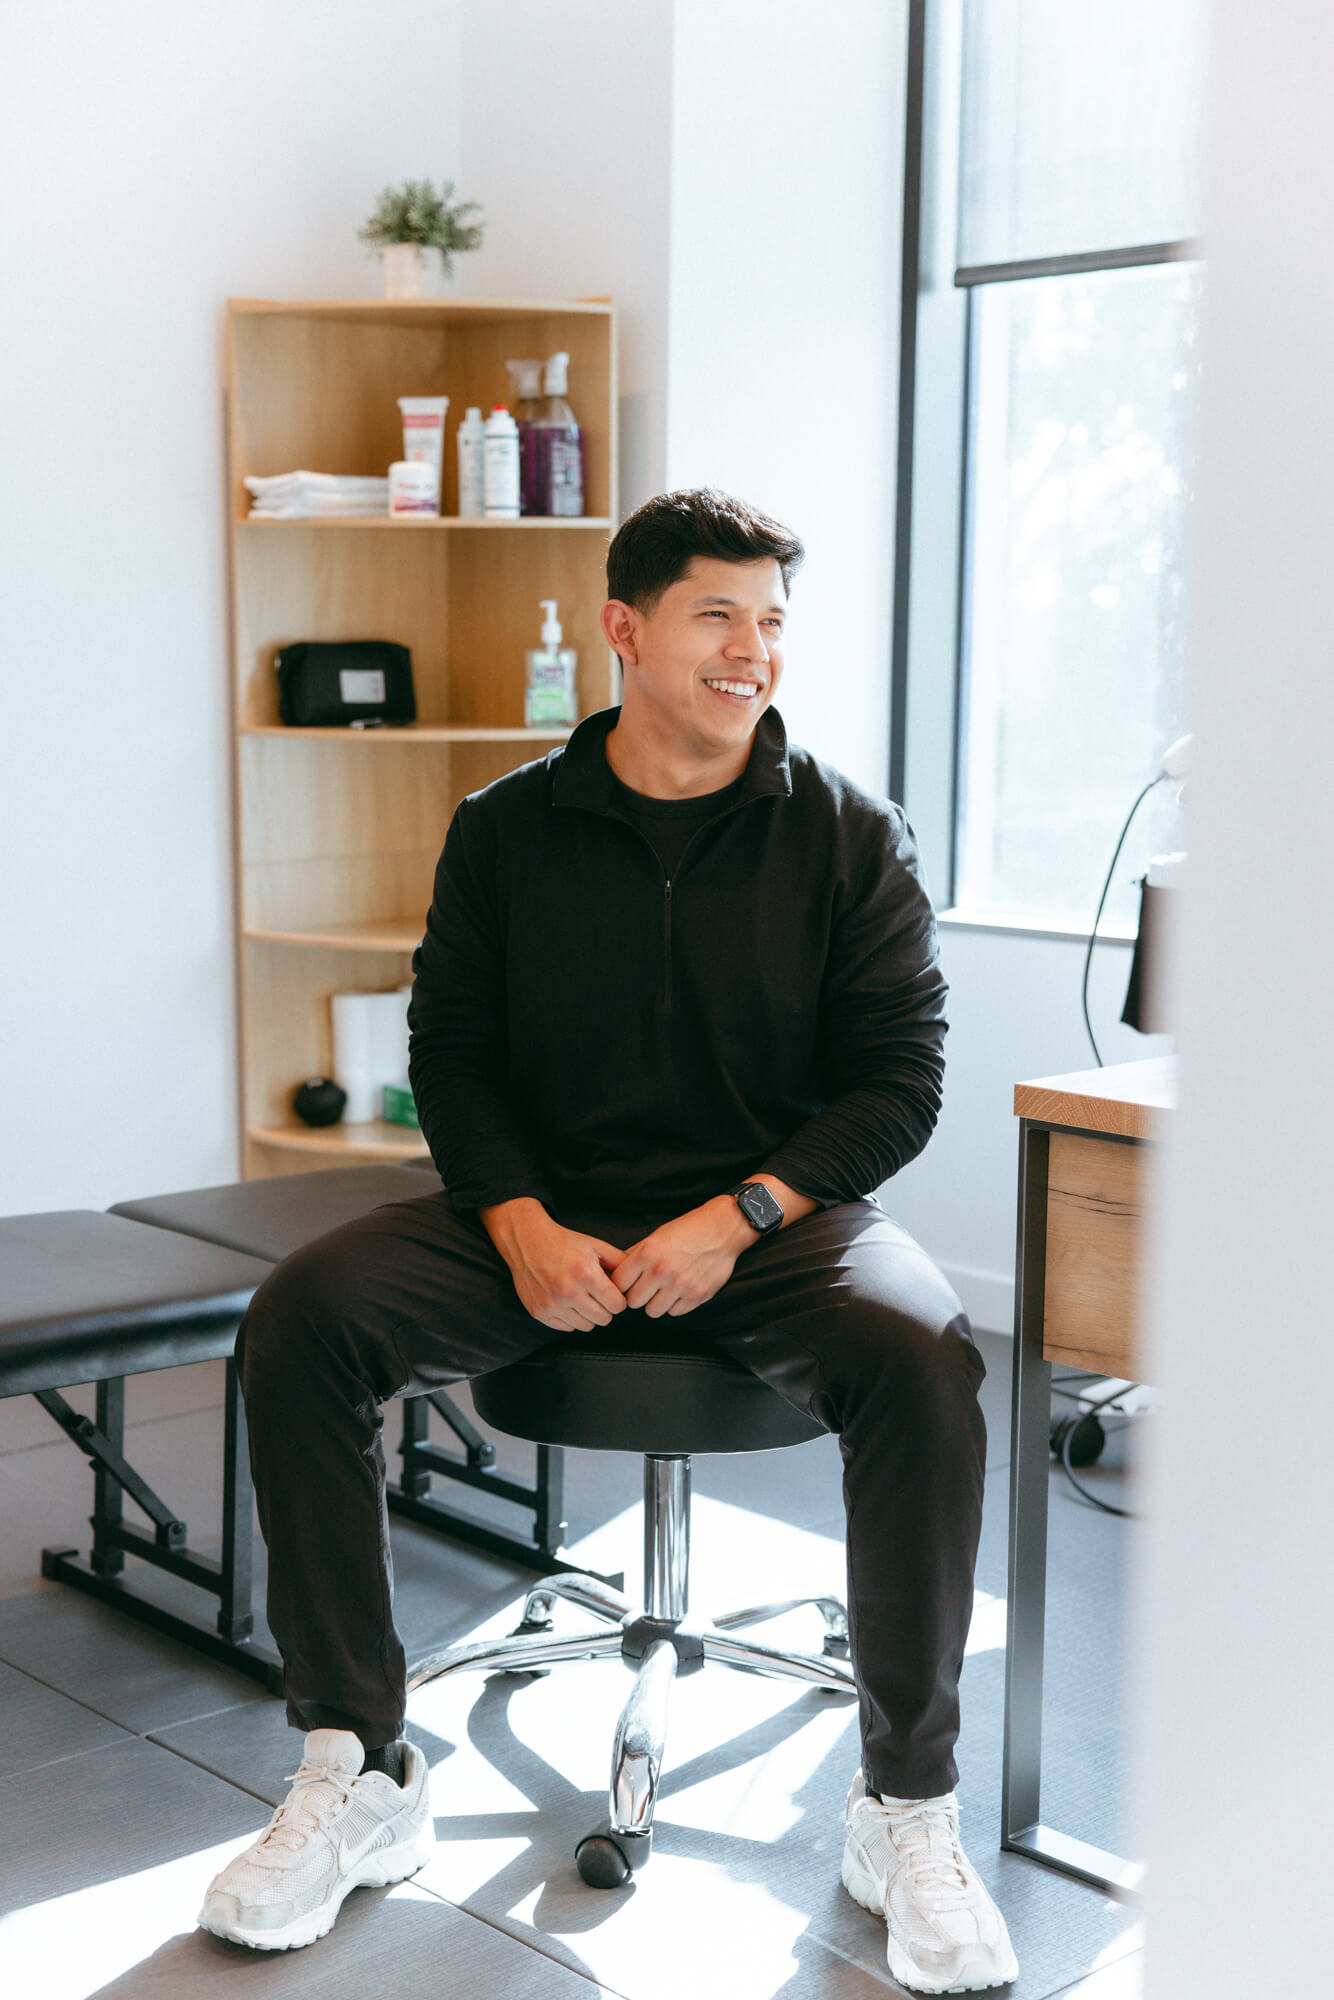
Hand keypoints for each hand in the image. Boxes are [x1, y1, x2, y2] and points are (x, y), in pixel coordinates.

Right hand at [480, 1200, 627, 1331]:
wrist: (528, 1241)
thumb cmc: (563, 1242)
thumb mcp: (596, 1245)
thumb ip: (620, 1261)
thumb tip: (638, 1277)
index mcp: (586, 1274)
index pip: (617, 1305)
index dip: (619, 1299)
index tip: (612, 1293)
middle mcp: (568, 1292)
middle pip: (604, 1319)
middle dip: (605, 1308)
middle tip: (598, 1295)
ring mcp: (552, 1304)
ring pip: (586, 1326)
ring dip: (588, 1315)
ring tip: (582, 1297)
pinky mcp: (539, 1312)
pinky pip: (566, 1327)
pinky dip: (570, 1318)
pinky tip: (567, 1301)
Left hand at [610, 1198, 750, 1317]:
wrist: (723, 1230)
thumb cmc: (689, 1230)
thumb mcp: (657, 1235)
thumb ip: (636, 1254)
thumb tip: (616, 1271)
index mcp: (648, 1253)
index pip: (618, 1283)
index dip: (621, 1284)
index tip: (627, 1282)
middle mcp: (662, 1270)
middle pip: (633, 1301)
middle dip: (637, 1295)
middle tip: (645, 1287)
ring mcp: (681, 1285)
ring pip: (652, 1311)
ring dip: (655, 1302)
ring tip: (663, 1290)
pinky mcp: (697, 1295)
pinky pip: (674, 1312)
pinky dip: (674, 1304)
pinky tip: (679, 1290)